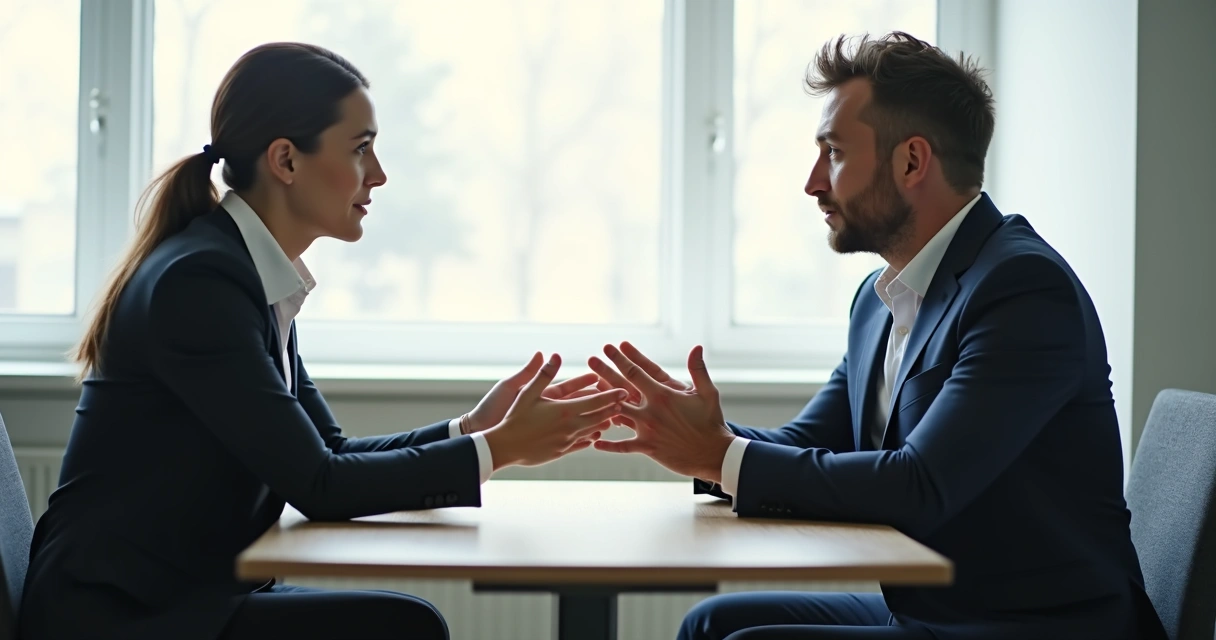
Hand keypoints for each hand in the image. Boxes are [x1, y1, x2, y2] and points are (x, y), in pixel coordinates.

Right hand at [484, 354, 627, 468]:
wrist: (505, 447)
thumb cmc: (515, 417)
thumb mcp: (528, 393)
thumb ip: (543, 374)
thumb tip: (554, 354)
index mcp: (565, 410)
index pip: (595, 401)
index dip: (612, 395)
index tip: (625, 390)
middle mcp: (570, 427)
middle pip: (599, 416)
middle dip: (613, 408)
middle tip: (627, 402)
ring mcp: (567, 441)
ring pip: (593, 431)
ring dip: (605, 423)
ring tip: (614, 417)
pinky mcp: (562, 452)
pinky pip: (582, 444)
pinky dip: (591, 437)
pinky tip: (595, 434)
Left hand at [591, 342, 733, 481]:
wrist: (713, 453)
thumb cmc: (711, 422)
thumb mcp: (707, 393)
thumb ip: (698, 369)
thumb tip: (696, 347)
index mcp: (663, 394)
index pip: (637, 372)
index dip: (622, 358)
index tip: (610, 347)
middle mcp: (651, 411)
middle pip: (621, 389)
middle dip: (604, 372)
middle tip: (590, 359)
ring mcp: (647, 429)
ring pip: (617, 415)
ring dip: (601, 404)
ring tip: (586, 394)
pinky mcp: (647, 447)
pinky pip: (623, 446)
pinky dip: (609, 444)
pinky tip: (595, 441)